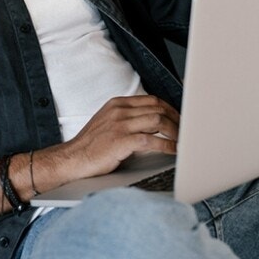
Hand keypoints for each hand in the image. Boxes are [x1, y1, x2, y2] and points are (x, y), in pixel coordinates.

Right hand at [62, 95, 178, 179]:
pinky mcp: (120, 141)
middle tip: (186, 131)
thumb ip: (128, 117)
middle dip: (176, 120)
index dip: (170, 109)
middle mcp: (119, 111)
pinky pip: (151, 141)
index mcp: (117, 103)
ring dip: (175, 132)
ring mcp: (120, 125)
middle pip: (158, 108)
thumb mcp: (108, 121)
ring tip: (182, 141)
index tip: (179, 118)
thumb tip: (153, 122)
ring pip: (158, 121)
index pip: (152, 100)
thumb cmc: (91, 144)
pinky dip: (167, 146)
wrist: (73, 158)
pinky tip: (173, 151)